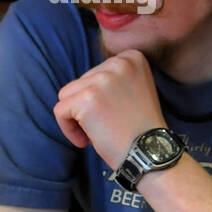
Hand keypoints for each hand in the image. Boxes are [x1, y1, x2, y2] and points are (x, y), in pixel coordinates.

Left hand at [53, 50, 167, 168]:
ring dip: (77, 117)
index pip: (95, 72)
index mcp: (132, 58)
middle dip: (87, 107)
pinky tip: (88, 141)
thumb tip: (84, 83)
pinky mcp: (86, 98)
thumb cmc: (142, 129)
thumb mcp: (136, 90)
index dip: (99, 97)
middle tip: (109, 125)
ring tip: (100, 132)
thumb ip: (115, 79)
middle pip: (80, 82)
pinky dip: (69, 130)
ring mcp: (102, 80)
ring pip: (66, 96)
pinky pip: (60, 111)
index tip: (112, 113)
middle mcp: (118, 63)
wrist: (151, 153)